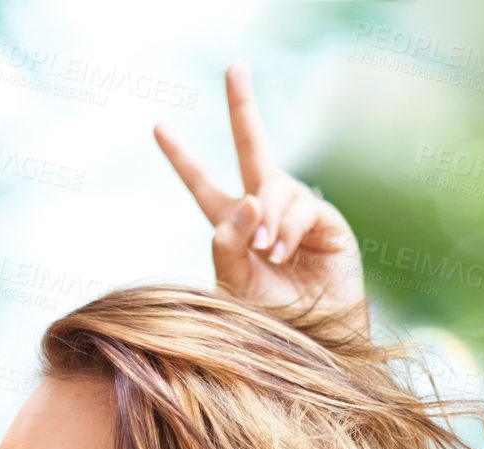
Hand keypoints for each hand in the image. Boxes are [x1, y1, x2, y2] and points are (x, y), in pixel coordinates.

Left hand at [154, 60, 366, 334]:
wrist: (309, 346)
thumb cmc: (266, 324)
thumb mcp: (231, 286)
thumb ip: (226, 244)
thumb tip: (248, 200)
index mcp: (232, 228)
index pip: (203, 185)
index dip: (182, 158)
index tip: (158, 126)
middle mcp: (263, 212)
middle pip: (251, 148)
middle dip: (242, 108)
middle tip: (233, 67)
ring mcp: (295, 213)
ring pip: (271, 187)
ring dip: (265, 216)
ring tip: (267, 253)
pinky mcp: (325, 222)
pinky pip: (299, 205)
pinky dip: (285, 226)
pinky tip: (282, 252)